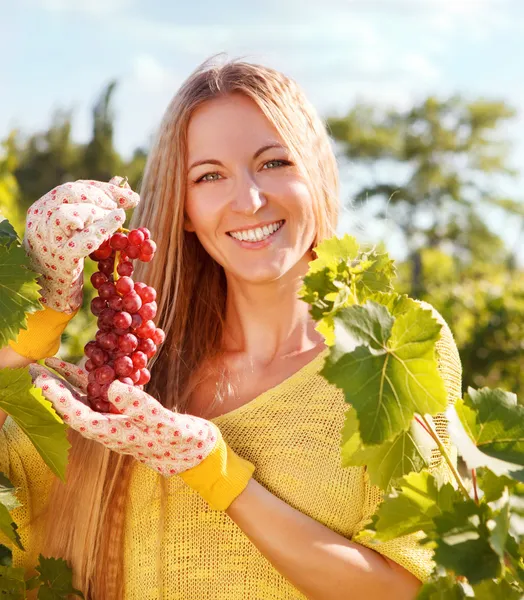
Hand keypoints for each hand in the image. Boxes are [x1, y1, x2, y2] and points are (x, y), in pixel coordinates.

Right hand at [24, 177, 139, 313]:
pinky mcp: (61, 258)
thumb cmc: (66, 256)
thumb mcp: (78, 228)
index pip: (74, 188)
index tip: (131, 196)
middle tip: (122, 206)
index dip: (105, 189)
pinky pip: (83, 240)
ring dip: (97, 212)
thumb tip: (120, 182)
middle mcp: (40, 220)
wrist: (52, 290)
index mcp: (42, 208)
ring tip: (116, 218)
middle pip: (70, 193)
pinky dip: (102, 229)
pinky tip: (116, 223)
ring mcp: (48, 240)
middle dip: (102, 196)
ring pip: (70, 213)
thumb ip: (95, 206)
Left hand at [28, 358, 217, 474]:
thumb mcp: (164, 422)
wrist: (194, 452)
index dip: (59, 400)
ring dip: (68, 384)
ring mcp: (116, 422)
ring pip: (85, 402)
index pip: (79, 417)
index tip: (43, 383)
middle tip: (35, 371)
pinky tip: (87, 368)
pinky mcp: (124, 416)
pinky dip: (92, 382)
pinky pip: (101, 398)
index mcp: (115, 434)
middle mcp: (109, 429)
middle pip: (74, 410)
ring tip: (51, 366)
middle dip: (54, 391)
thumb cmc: (181, 440)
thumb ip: (140, 406)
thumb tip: (113, 388)